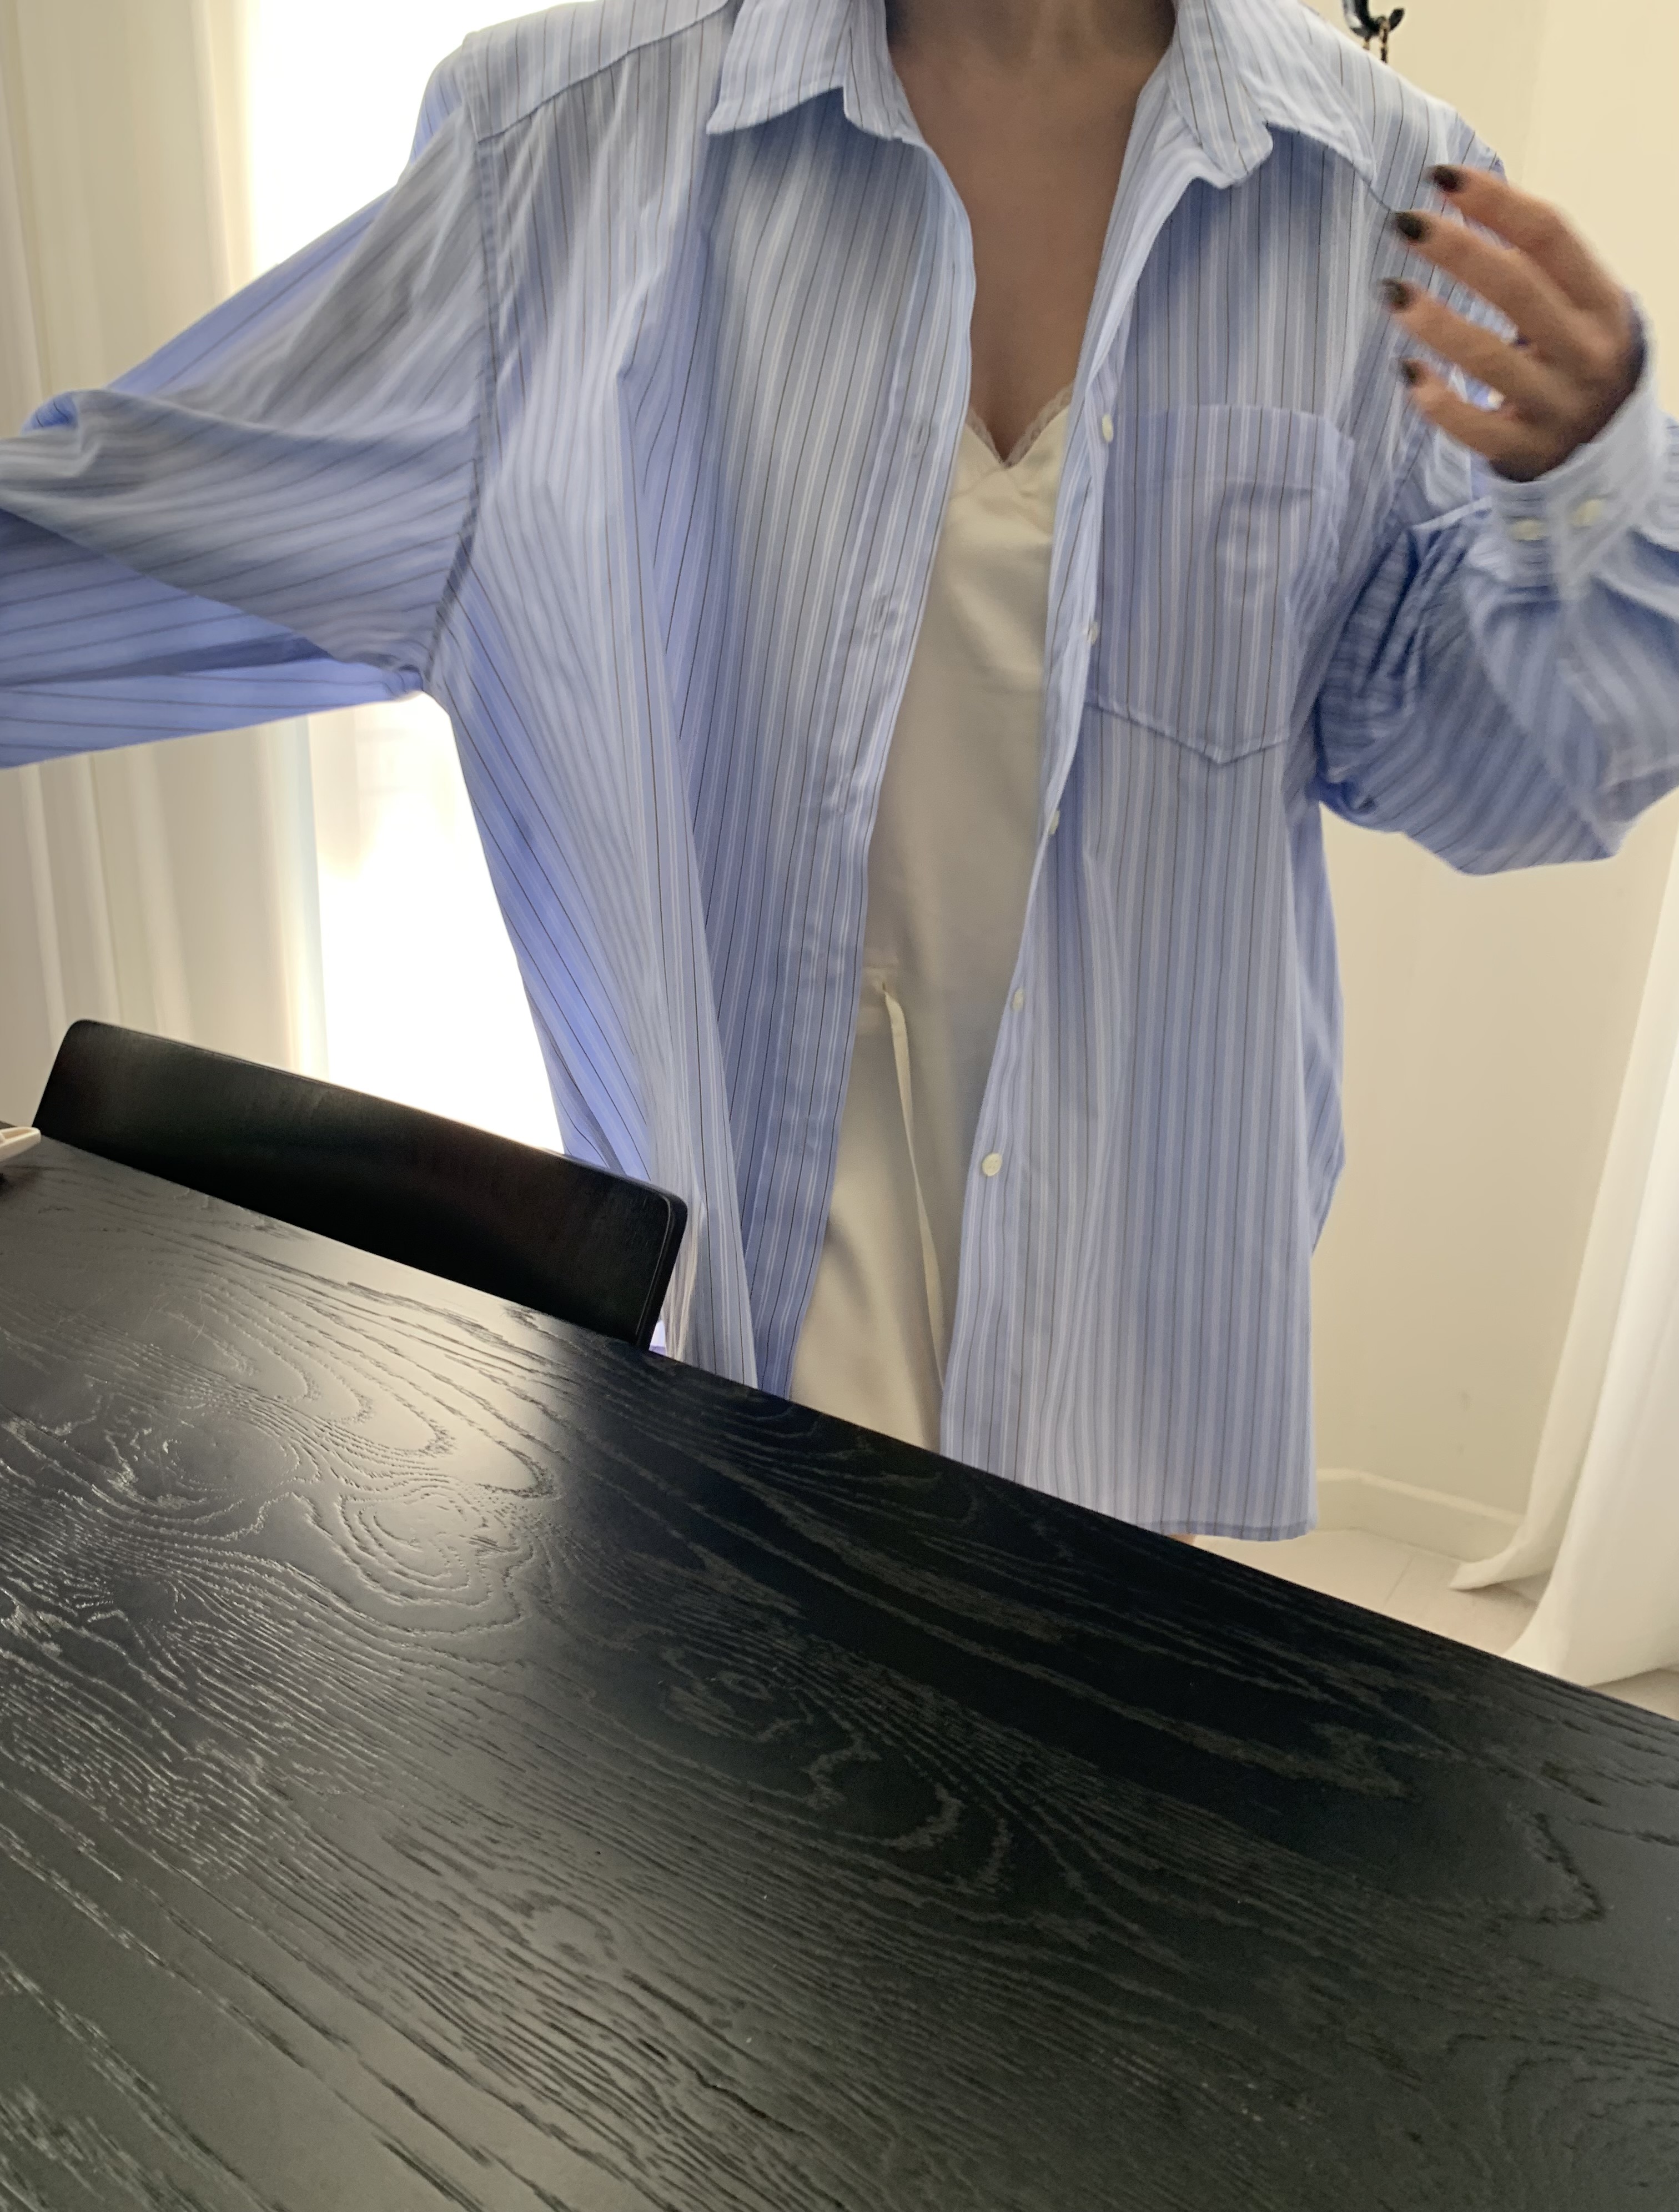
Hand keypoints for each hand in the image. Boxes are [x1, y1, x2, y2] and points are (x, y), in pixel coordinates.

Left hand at [1382, 165, 1640, 481]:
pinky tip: (1406, 370)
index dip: (1495, 202)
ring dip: (1435, 322)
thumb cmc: (1570, 349)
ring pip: (1490, 358)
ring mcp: (1557, 405)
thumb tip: (1455, 200)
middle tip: (1403, 223)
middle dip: (1457, 250)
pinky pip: (1475, 427)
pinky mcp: (1527, 451)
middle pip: (1517, 289)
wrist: (1604, 436)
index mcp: (1600, 299)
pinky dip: (1437, 399)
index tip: (1440, 177)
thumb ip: (1529, 260)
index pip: (1549, 236)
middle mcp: (1585, 351)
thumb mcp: (1571, 301)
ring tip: (1390, 291)